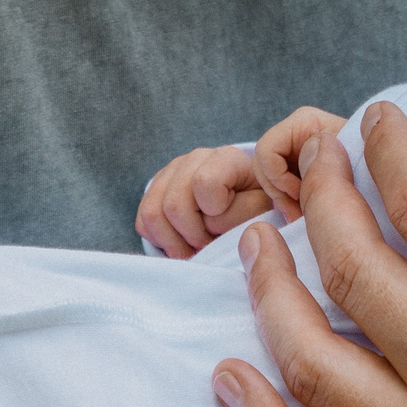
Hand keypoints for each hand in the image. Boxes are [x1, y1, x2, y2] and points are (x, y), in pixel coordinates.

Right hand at [138, 145, 270, 256]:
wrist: (241, 203)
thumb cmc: (254, 207)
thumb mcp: (263, 209)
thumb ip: (248, 215)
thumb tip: (219, 227)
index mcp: (225, 158)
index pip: (204, 182)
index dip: (214, 210)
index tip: (227, 222)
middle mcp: (194, 159)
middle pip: (174, 205)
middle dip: (194, 235)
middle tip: (210, 243)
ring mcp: (170, 173)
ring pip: (153, 215)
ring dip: (175, 242)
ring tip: (196, 247)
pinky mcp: (153, 191)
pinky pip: (143, 223)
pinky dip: (161, 241)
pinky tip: (182, 241)